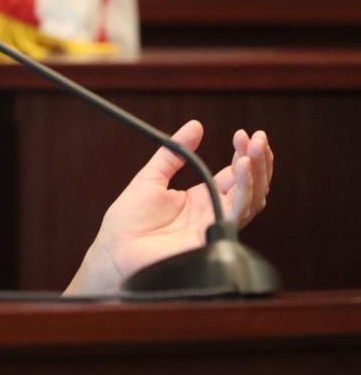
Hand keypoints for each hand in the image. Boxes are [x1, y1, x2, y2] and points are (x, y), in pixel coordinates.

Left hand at [66, 120, 272, 294]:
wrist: (116, 250)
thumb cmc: (128, 220)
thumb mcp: (151, 177)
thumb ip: (174, 152)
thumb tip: (195, 125)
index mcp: (201, 198)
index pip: (234, 175)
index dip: (243, 154)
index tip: (243, 133)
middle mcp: (214, 212)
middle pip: (250, 186)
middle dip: (259, 161)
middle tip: (259, 138)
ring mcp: (216, 225)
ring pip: (252, 199)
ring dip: (257, 173)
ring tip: (253, 149)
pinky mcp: (213, 237)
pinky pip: (238, 213)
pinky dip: (245, 190)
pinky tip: (243, 168)